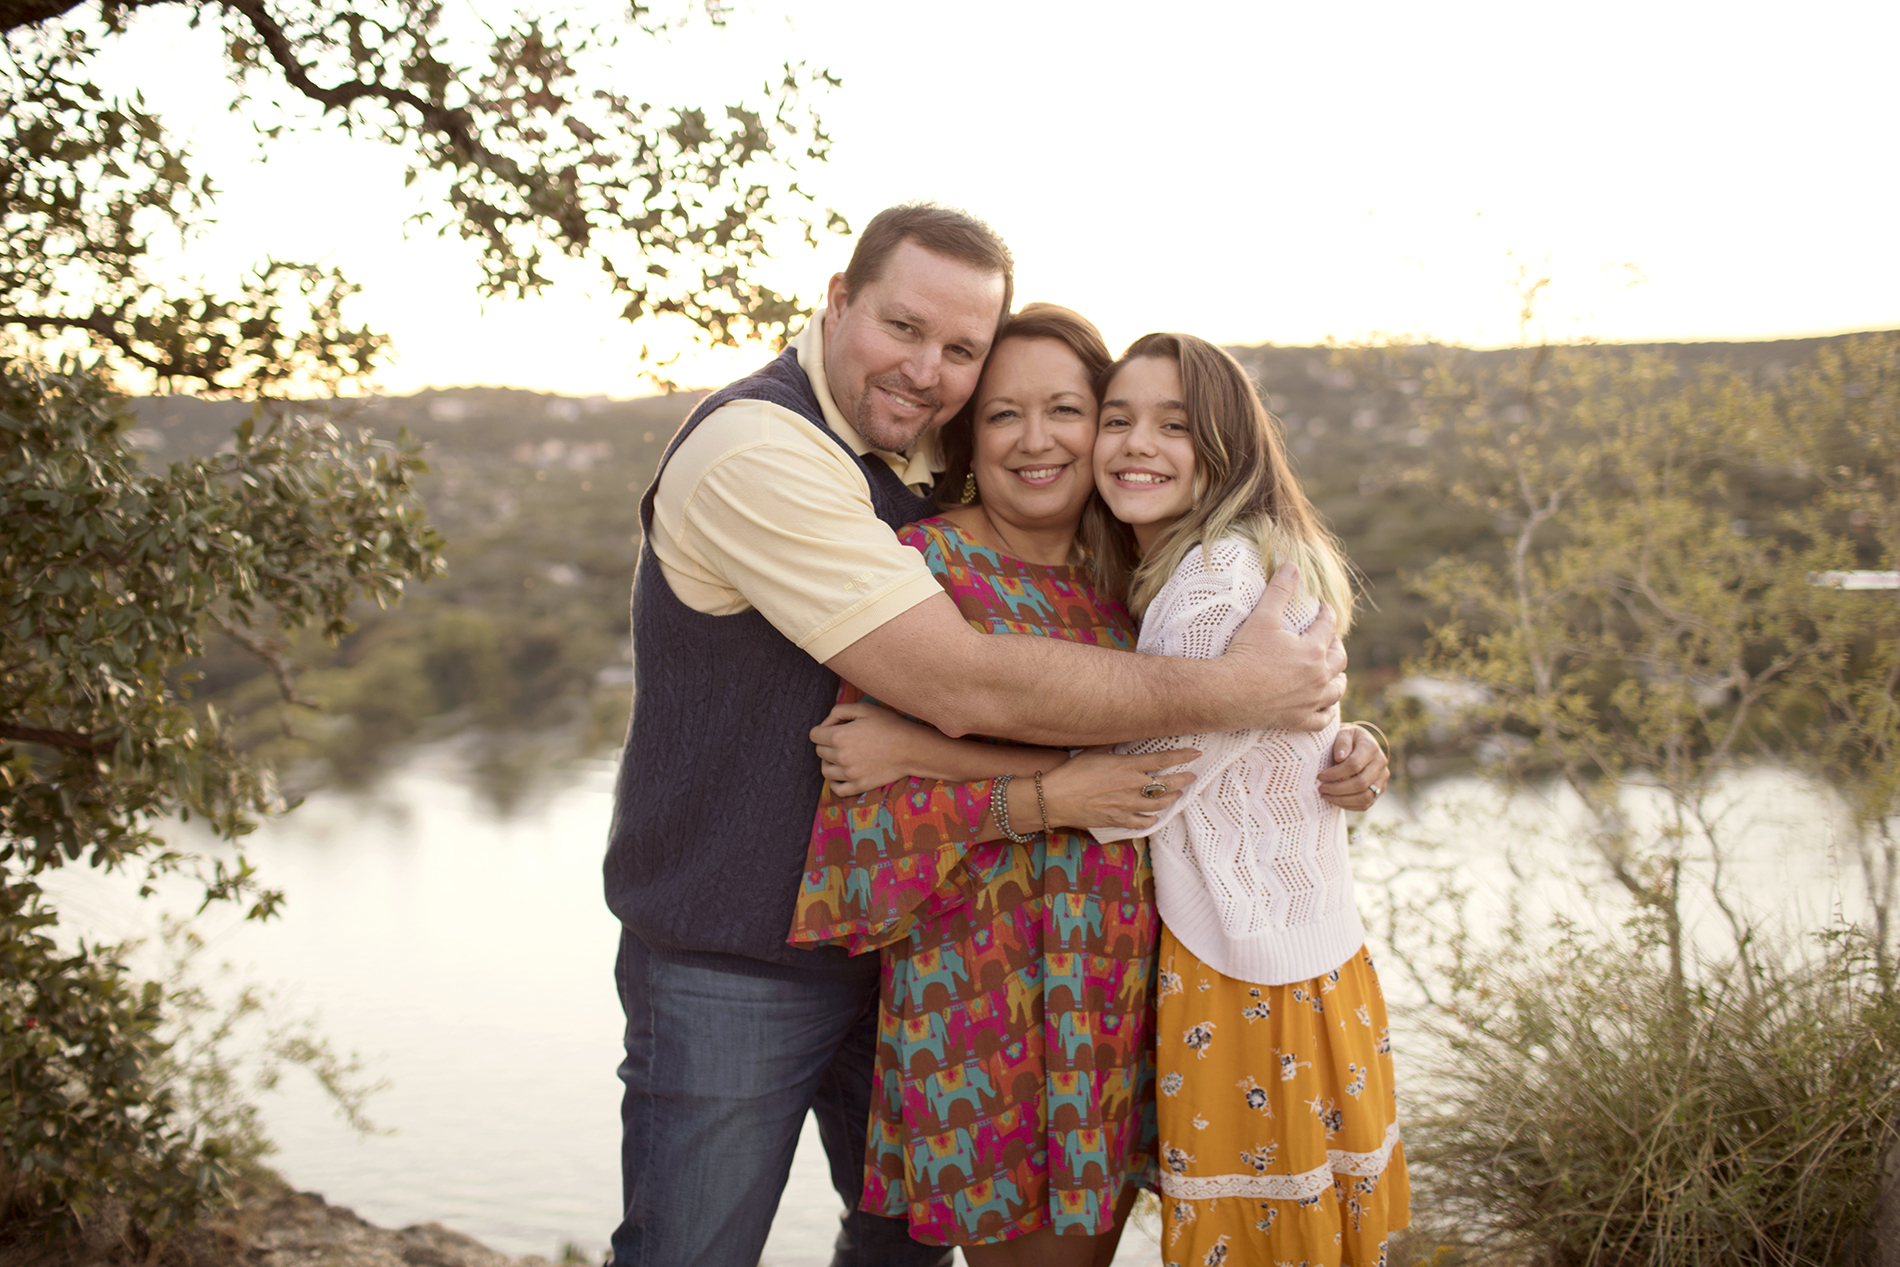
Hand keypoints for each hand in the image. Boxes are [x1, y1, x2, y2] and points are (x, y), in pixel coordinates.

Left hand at [812, 700, 934, 794]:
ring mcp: (849, 774)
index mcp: (838, 736)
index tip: (835, 728)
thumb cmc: (889, 725)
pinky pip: (837, 789)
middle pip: (819, 751)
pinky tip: (843, 774)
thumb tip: (826, 723)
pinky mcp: (859, 786)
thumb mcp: (864, 708)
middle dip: (826, 744)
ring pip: (825, 770)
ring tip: (842, 756)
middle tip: (843, 740)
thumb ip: (839, 711)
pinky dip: (836, 782)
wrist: (911, 748)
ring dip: (829, 762)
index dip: (823, 729)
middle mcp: (840, 757)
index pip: (814, 735)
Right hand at [1040, 747, 1199, 832]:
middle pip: (1168, 784)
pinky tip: (1154, 817)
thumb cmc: (1072, 773)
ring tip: (1177, 795)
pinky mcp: (1119, 820)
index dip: (1182, 757)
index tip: (1195, 753)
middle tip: (1191, 777)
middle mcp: (1132, 786)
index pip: (1163, 760)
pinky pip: (1143, 822)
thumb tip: (1120, 734)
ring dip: (1171, 799)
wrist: (1056, 798)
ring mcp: (1128, 805)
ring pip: (1160, 804)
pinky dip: (1151, 819)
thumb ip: (1111, 744)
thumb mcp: (1093, 751)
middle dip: (1183, 780)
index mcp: (1128, 766)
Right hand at [1225, 564, 1346, 731]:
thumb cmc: (1245, 654)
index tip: (1323, 609)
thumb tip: (1291, 565)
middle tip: (1330, 640)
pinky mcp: (1299, 720)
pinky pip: (1323, 718)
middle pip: (1339, 659)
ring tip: (1336, 673)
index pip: (1328, 627)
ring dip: (1338, 679)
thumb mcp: (1263, 617)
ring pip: (1336, 690)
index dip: (1327, 614)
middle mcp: (1319, 676)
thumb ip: (1279, 591)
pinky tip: (1325, 706)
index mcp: (1314, 650)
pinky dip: (1327, 711)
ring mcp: (1311, 701)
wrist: (1228, 693)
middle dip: (1337, 647)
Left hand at [1318, 724, 1388, 811]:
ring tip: (1326, 796)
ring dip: (1343, 800)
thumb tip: (1340, 758)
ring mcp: (1382, 778)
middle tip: (1321, 789)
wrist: (1360, 744)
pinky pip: (1366, 804)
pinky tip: (1335, 800)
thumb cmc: (1348, 739)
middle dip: (1337, 789)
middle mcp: (1380, 763)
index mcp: (1371, 748)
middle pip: (1360, 783)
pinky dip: (1349, 805)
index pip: (1354, 765)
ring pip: (1365, 797)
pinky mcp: (1380, 789)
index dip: (1335, 773)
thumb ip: (1342, 742)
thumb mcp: (1344, 733)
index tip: (1320, 776)